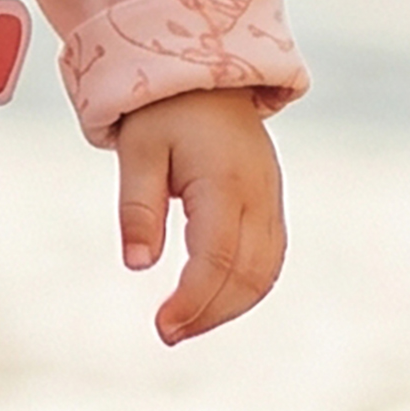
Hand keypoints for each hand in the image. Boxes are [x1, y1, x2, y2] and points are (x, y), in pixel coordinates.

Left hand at [115, 88, 284, 344]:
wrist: (204, 76)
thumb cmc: (163, 114)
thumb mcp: (138, 151)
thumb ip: (138, 207)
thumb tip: (138, 265)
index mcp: (224, 181)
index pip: (217, 258)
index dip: (193, 299)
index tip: (163, 326)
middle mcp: (258, 195)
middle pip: (248, 274)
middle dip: (211, 313)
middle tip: (168, 333)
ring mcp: (271, 200)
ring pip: (266, 272)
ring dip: (230, 307)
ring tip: (186, 324)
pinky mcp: (271, 204)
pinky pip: (270, 258)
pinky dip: (245, 287)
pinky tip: (212, 302)